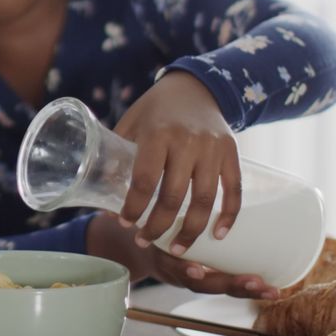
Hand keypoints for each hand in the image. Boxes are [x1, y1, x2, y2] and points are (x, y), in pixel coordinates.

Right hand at [86, 212, 276, 299]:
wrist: (129, 245)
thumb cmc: (132, 223)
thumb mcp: (128, 213)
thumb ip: (129, 198)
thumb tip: (116, 172)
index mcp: (157, 257)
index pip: (172, 267)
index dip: (185, 269)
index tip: (197, 270)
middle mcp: (175, 269)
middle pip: (202, 283)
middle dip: (228, 284)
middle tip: (253, 282)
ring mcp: (190, 274)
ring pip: (218, 286)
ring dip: (243, 287)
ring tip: (268, 288)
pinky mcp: (203, 273)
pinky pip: (223, 281)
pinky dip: (242, 283)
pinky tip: (267, 284)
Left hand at [113, 71, 241, 255]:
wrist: (196, 86)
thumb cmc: (155, 108)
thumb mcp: (131, 122)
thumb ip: (117, 154)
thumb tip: (101, 193)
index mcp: (158, 133)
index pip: (145, 180)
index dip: (134, 206)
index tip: (124, 222)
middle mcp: (188, 141)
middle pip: (174, 196)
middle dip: (158, 225)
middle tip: (144, 241)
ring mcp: (213, 147)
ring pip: (205, 199)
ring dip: (191, 230)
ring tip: (178, 248)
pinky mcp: (232, 152)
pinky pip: (234, 189)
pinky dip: (228, 215)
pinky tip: (217, 235)